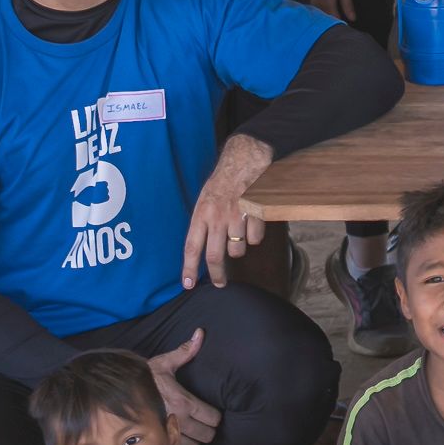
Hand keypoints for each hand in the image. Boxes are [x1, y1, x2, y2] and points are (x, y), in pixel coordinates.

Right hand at [146, 332, 220, 444]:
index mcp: (184, 402)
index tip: (211, 415)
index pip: (212, 418)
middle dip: (207, 431)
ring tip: (192, 435)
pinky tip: (179, 443)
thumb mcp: (164, 363)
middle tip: (204, 426)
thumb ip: (185, 351)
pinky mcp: (157, 442)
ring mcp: (168, 433)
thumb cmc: (144, 378)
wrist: (118, 391)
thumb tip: (200, 333)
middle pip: (206, 436)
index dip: (215, 418)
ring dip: (195, 443)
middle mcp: (179, 420)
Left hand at [180, 137, 269, 291]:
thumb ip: (203, 223)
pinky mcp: (255, 215)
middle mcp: (217, 217)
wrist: (244, 160)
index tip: (188, 285)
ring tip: (238, 233)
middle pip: (215, 256)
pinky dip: (255, 234)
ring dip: (238, 247)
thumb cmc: (223, 181)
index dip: (189, 268)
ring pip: (237, 250)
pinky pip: (255, 239)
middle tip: (220, 283)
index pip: (192, 246)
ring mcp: (237, 217)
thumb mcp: (205, 200)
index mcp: (201, 213)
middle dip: (217, 274)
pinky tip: (252, 220)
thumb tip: (200, 249)